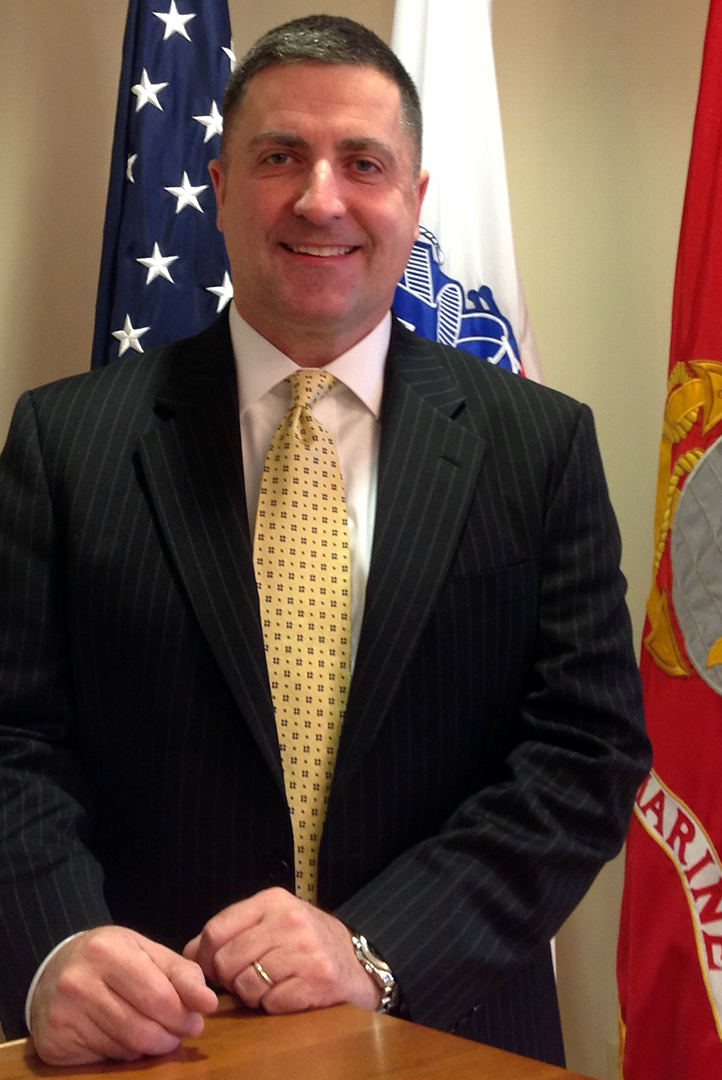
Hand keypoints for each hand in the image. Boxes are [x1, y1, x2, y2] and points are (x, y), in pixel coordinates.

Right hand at [30, 925, 217, 1064]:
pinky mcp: (55, 1044)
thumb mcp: (145, 951)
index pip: (158, 996)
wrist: (52, 971)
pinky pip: (108, 1058)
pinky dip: (127, 1052)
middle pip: (143, 1028)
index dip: (184, 1013)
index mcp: (107, 952)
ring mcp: (64, 1015)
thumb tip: (208, 1002)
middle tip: (181, 1030)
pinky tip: (127, 1035)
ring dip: (153, 1045)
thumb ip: (180, 973)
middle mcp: (80, 983)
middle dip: (172, 1034)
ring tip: (159, 1032)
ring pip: (127, 1047)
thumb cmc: (109, 958)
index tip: (198, 1018)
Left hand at [183, 887, 380, 1013]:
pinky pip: (270, 1003)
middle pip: (226, 960)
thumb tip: (188, 952)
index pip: (216, 930)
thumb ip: (233, 930)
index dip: (202, 955)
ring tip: (266, 984)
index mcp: (273, 900)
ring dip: (250, 994)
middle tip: (242, 978)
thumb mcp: (272, 920)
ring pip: (246, 985)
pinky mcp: (316, 981)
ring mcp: (305, 951)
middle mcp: (290, 921)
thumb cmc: (305, 940)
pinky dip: (271, 1004)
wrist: (356, 962)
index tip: (207, 968)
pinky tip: (286, 993)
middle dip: (227, 978)